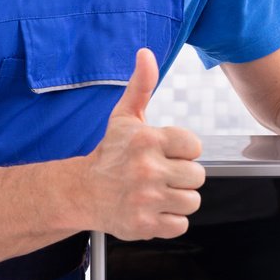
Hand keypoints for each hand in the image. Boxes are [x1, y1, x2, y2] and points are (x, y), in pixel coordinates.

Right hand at [80, 48, 204, 237]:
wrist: (81, 192)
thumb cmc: (109, 154)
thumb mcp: (124, 117)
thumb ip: (141, 86)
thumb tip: (146, 53)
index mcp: (147, 140)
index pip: (195, 147)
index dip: (184, 151)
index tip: (166, 153)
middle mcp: (147, 169)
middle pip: (197, 177)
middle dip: (182, 177)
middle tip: (160, 175)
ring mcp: (146, 199)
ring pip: (192, 202)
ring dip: (178, 199)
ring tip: (157, 192)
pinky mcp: (144, 225)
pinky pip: (180, 225)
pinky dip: (169, 221)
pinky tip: (153, 209)